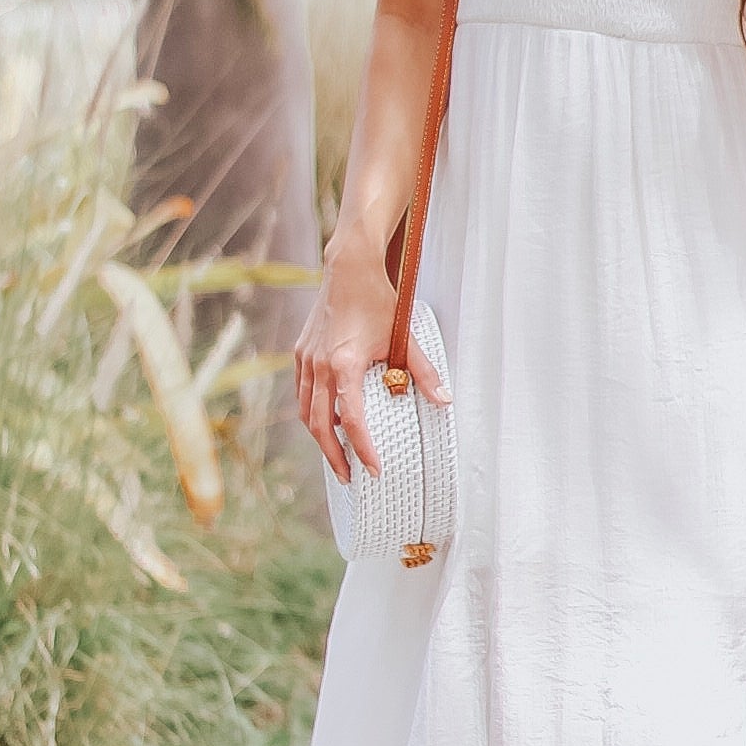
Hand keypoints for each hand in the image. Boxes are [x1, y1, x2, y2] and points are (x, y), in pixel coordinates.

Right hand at [293, 230, 450, 484]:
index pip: (352, 420)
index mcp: (344, 365)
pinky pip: (304, 392)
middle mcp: (319, 366)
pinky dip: (315, 411)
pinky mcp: (301, 352)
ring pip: (307, 411)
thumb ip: (423, 371)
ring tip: (338, 455)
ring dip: (321, 436)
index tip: (375, 468)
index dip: (362, 448)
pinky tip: (330, 418)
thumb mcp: (404, 336)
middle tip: (350, 477)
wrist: (348, 269)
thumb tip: (444, 401)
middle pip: (320, 425)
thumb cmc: (377, 300)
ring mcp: (306, 360)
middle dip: (334, 455)